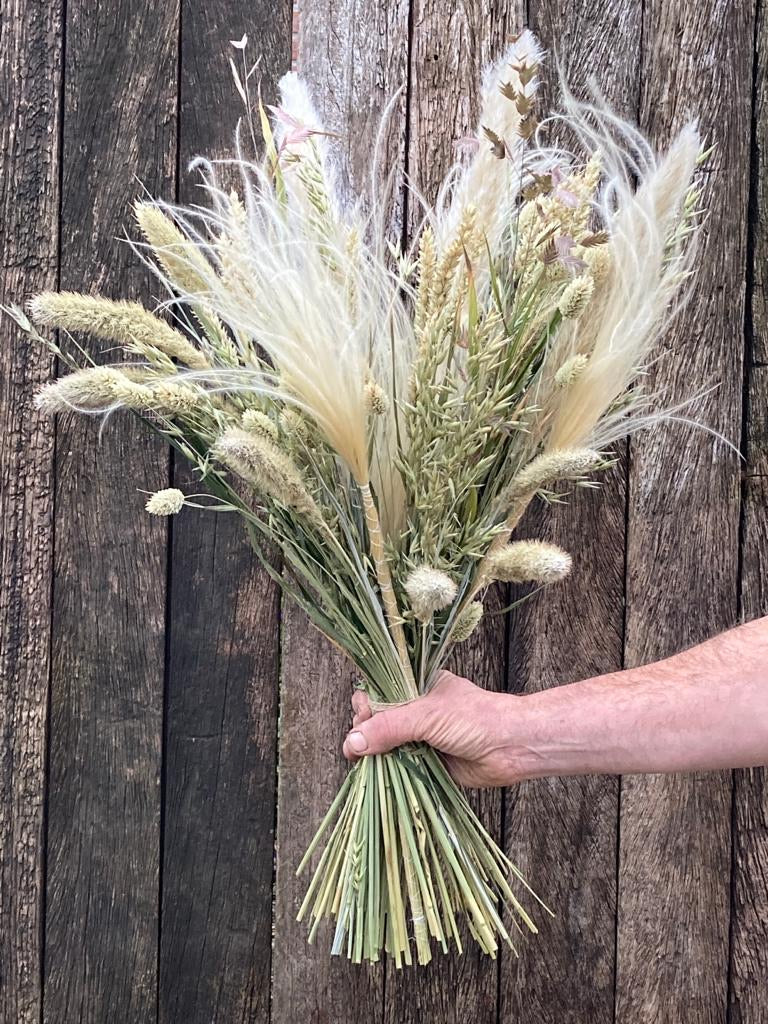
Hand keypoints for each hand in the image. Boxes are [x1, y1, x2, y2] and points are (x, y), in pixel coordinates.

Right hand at [342, 669, 524, 787]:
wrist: (511, 747)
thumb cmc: (475, 719)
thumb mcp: (427, 715)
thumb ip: (389, 727)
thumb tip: (352, 741)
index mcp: (417, 688)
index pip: (379, 693)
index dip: (365, 706)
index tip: (361, 718)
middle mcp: (416, 711)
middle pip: (377, 721)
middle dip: (365, 732)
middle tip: (361, 745)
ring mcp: (421, 738)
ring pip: (386, 746)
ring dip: (374, 755)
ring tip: (363, 763)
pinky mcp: (427, 763)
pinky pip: (400, 767)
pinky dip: (388, 772)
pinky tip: (376, 775)